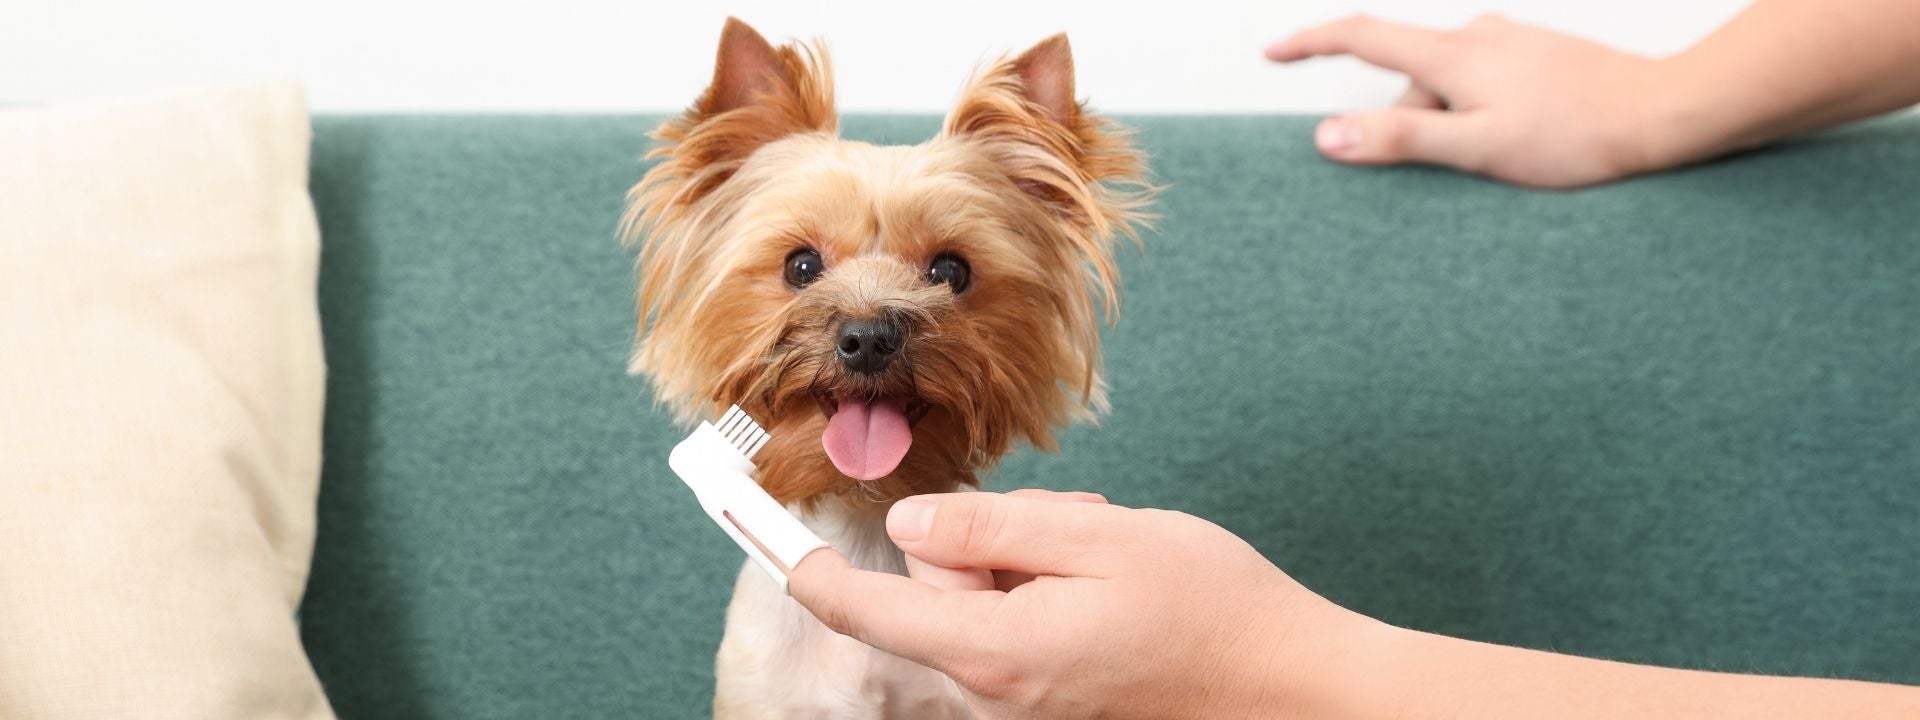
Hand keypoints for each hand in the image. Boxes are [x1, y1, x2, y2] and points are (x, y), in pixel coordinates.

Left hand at [786, 490, 1373, 719]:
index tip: (762, 532)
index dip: (810, 566)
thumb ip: (990, 532)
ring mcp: (1026, 705)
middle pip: (937, 590)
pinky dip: (1049, 594)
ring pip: (981, 604)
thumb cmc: (1211, 610)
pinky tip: (1111, 587)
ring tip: (1108, 556)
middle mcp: (998, 693)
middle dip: (988, 541)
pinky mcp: (1053, 704)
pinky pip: (1016, 630)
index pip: (872, 612)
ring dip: (1029, 563)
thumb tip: (910, 525)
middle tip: (1074, 525)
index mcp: (996, 651)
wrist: (1290, 686)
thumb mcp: (1096, 540)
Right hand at [1266, 14, 1669, 187]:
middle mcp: (1477, 35)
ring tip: (1504, 160)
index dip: (1310, 43)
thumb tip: (1327, 135)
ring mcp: (1509, 42)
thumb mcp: (1477, 148)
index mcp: (1454, 54)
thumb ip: (1400, 139)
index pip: (1361, 35)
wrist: (1662, 113)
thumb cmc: (1576, 136)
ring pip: (1448, 86)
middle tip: (1456, 169)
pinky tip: (1521, 142)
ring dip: (1452, 124)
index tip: (1274, 53)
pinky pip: (1481, 85)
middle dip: (1410, 124)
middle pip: (1409, 79)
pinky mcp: (1534, 56)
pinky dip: (1479, 114)